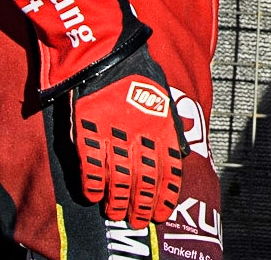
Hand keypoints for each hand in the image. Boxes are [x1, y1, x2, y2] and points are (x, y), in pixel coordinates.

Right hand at [72, 74, 188, 225]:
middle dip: (142, 205)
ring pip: (119, 179)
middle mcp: (141, 134)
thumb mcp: (164, 93)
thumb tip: (182, 152)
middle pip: (144, 181)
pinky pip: (92, 166)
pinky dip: (93, 184)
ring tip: (116, 213)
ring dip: (118, 200)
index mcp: (162, 125)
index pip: (169, 170)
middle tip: (139, 221)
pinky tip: (93, 195)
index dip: (165, 195)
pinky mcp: (88, 131)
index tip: (162, 212)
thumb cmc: (136, 69)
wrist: (105, 49)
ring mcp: (114, 134)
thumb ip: (172, 125)